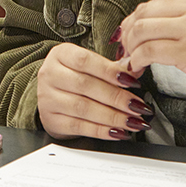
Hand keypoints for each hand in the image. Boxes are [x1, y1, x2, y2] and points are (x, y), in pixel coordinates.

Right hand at [35, 42, 155, 140]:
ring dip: (112, 116)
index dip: (110, 71)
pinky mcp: (51, 120)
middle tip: (137, 105)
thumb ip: (111, 68)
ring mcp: (48, 99)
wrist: (52, 96)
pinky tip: (118, 131)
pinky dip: (102, 130)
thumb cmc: (74, 77)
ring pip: (83, 108)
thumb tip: (135, 70)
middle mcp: (50, 75)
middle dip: (116, 97)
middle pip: (85, 86)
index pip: (85, 61)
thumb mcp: (88, 66)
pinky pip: (79, 127)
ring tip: (133, 121)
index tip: (132, 81)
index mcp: (60, 54)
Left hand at [116, 0, 185, 110]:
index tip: (129, 35)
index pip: (155, 3)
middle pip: (144, 13)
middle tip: (125, 49)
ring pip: (142, 30)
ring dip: (130, 48)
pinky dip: (137, 60)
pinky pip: (149, 51)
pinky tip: (138, 69)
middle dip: (128, 33)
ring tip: (131, 61)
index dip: (135, 20)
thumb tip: (157, 27)